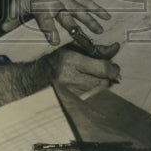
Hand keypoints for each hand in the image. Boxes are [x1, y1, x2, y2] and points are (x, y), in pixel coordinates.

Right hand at [0, 44, 120, 108]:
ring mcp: (70, 93)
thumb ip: (96, 49)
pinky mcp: (70, 103)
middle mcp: (71, 78)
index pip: (102, 69)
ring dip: (102, 84)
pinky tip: (90, 86)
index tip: (115, 67)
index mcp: (71, 61)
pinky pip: (91, 98)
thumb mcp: (73, 49)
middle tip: (108, 71)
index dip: (112, 69)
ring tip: (97, 77)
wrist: (34, 80)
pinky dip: (94, 92)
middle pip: (102, 82)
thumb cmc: (55, 61)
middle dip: (108, 77)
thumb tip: (116, 48)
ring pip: (98, 91)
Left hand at [2, 0, 110, 44]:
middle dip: (75, 27)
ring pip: (79, 9)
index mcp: (40, 5)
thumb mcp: (15, 4)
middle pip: (66, 16)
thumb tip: (4, 27)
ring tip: (100, 29)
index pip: (45, 20)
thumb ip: (12, 17)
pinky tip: (106, 16)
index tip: (54, 42)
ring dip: (90, 19)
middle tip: (85, 38)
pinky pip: (85, 1)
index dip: (49, 30)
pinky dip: (96, 8)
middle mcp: (54, 0)